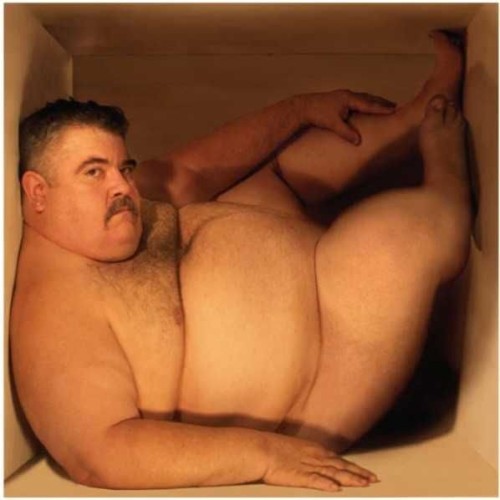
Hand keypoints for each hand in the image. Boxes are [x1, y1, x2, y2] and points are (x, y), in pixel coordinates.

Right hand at [262, 433, 378, 491]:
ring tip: (364, 484)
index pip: (339, 460)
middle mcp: (314, 456)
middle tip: (374, 480)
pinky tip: (337, 489)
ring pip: (334, 473)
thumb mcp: (293, 449)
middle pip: (341, 466)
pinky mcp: (299, 476)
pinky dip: (327, 484)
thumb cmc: (272, 449)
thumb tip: (312, 462)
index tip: (367, 473)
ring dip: (350, 479)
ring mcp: (307, 466)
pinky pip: (316, 481)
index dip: (354, 467)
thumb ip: (305, 456)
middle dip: (358, 473)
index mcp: (313, 449)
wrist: (259, 449)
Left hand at [294, 89, 396, 144]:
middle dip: (382, 103)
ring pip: (364, 97)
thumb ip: (346, 132)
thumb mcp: (333, 124)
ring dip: (375, 101)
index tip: (394, 111)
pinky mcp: (339, 98)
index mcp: (349, 99)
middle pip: (370, 98)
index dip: (382, 109)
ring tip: (385, 105)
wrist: (304, 106)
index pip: (369, 105)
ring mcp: (344, 95)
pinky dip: (365, 101)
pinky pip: (357, 99)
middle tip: (396, 106)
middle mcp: (348, 95)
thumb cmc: (318, 114)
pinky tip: (366, 106)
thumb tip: (358, 141)